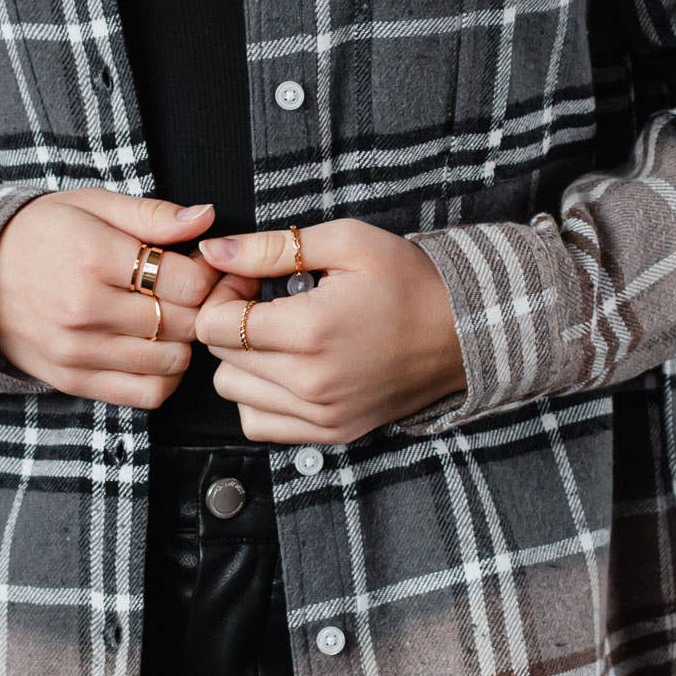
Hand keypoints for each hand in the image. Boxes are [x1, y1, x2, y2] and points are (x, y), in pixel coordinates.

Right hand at [0, 189, 231, 406]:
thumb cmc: (39, 232)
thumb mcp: (90, 204)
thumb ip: (151, 214)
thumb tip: (207, 218)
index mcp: (92, 258)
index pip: (186, 282)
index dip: (208, 274)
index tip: (201, 265)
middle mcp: (84, 311)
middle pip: (184, 324)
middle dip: (200, 307)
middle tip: (193, 292)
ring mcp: (77, 352)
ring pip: (171, 363)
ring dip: (184, 343)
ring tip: (171, 318)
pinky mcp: (72, 380)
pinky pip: (144, 395)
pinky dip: (164, 377)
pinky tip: (155, 349)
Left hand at [190, 217, 466, 442]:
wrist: (463, 332)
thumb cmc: (407, 280)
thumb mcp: (347, 242)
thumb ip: (271, 248)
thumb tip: (213, 252)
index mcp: (310, 331)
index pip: (215, 325)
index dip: (223, 294)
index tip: (250, 282)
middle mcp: (310, 382)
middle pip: (220, 359)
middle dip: (230, 324)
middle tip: (265, 303)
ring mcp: (321, 414)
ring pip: (234, 394)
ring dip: (243, 362)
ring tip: (278, 336)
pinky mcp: (331, 433)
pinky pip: (259, 425)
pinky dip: (259, 398)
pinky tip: (285, 369)